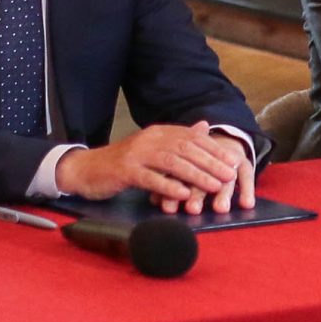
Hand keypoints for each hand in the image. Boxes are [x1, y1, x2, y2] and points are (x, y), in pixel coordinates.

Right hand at [61, 122, 250, 213]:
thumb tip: (204, 126)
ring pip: (172, 162)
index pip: (193, 138)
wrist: (86, 169)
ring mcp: (136, 154)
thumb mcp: (152, 148)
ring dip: (196, 174)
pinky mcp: (125, 171)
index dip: (215, 149)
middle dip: (211, 162)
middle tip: (230, 175)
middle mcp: (150, 139)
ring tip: (213, 186)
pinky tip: (183, 194)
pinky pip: (150, 178)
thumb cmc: (123, 163)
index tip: (234, 162)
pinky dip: (169, 186)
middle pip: (186, 148)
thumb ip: (178, 138)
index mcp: (159, 132)